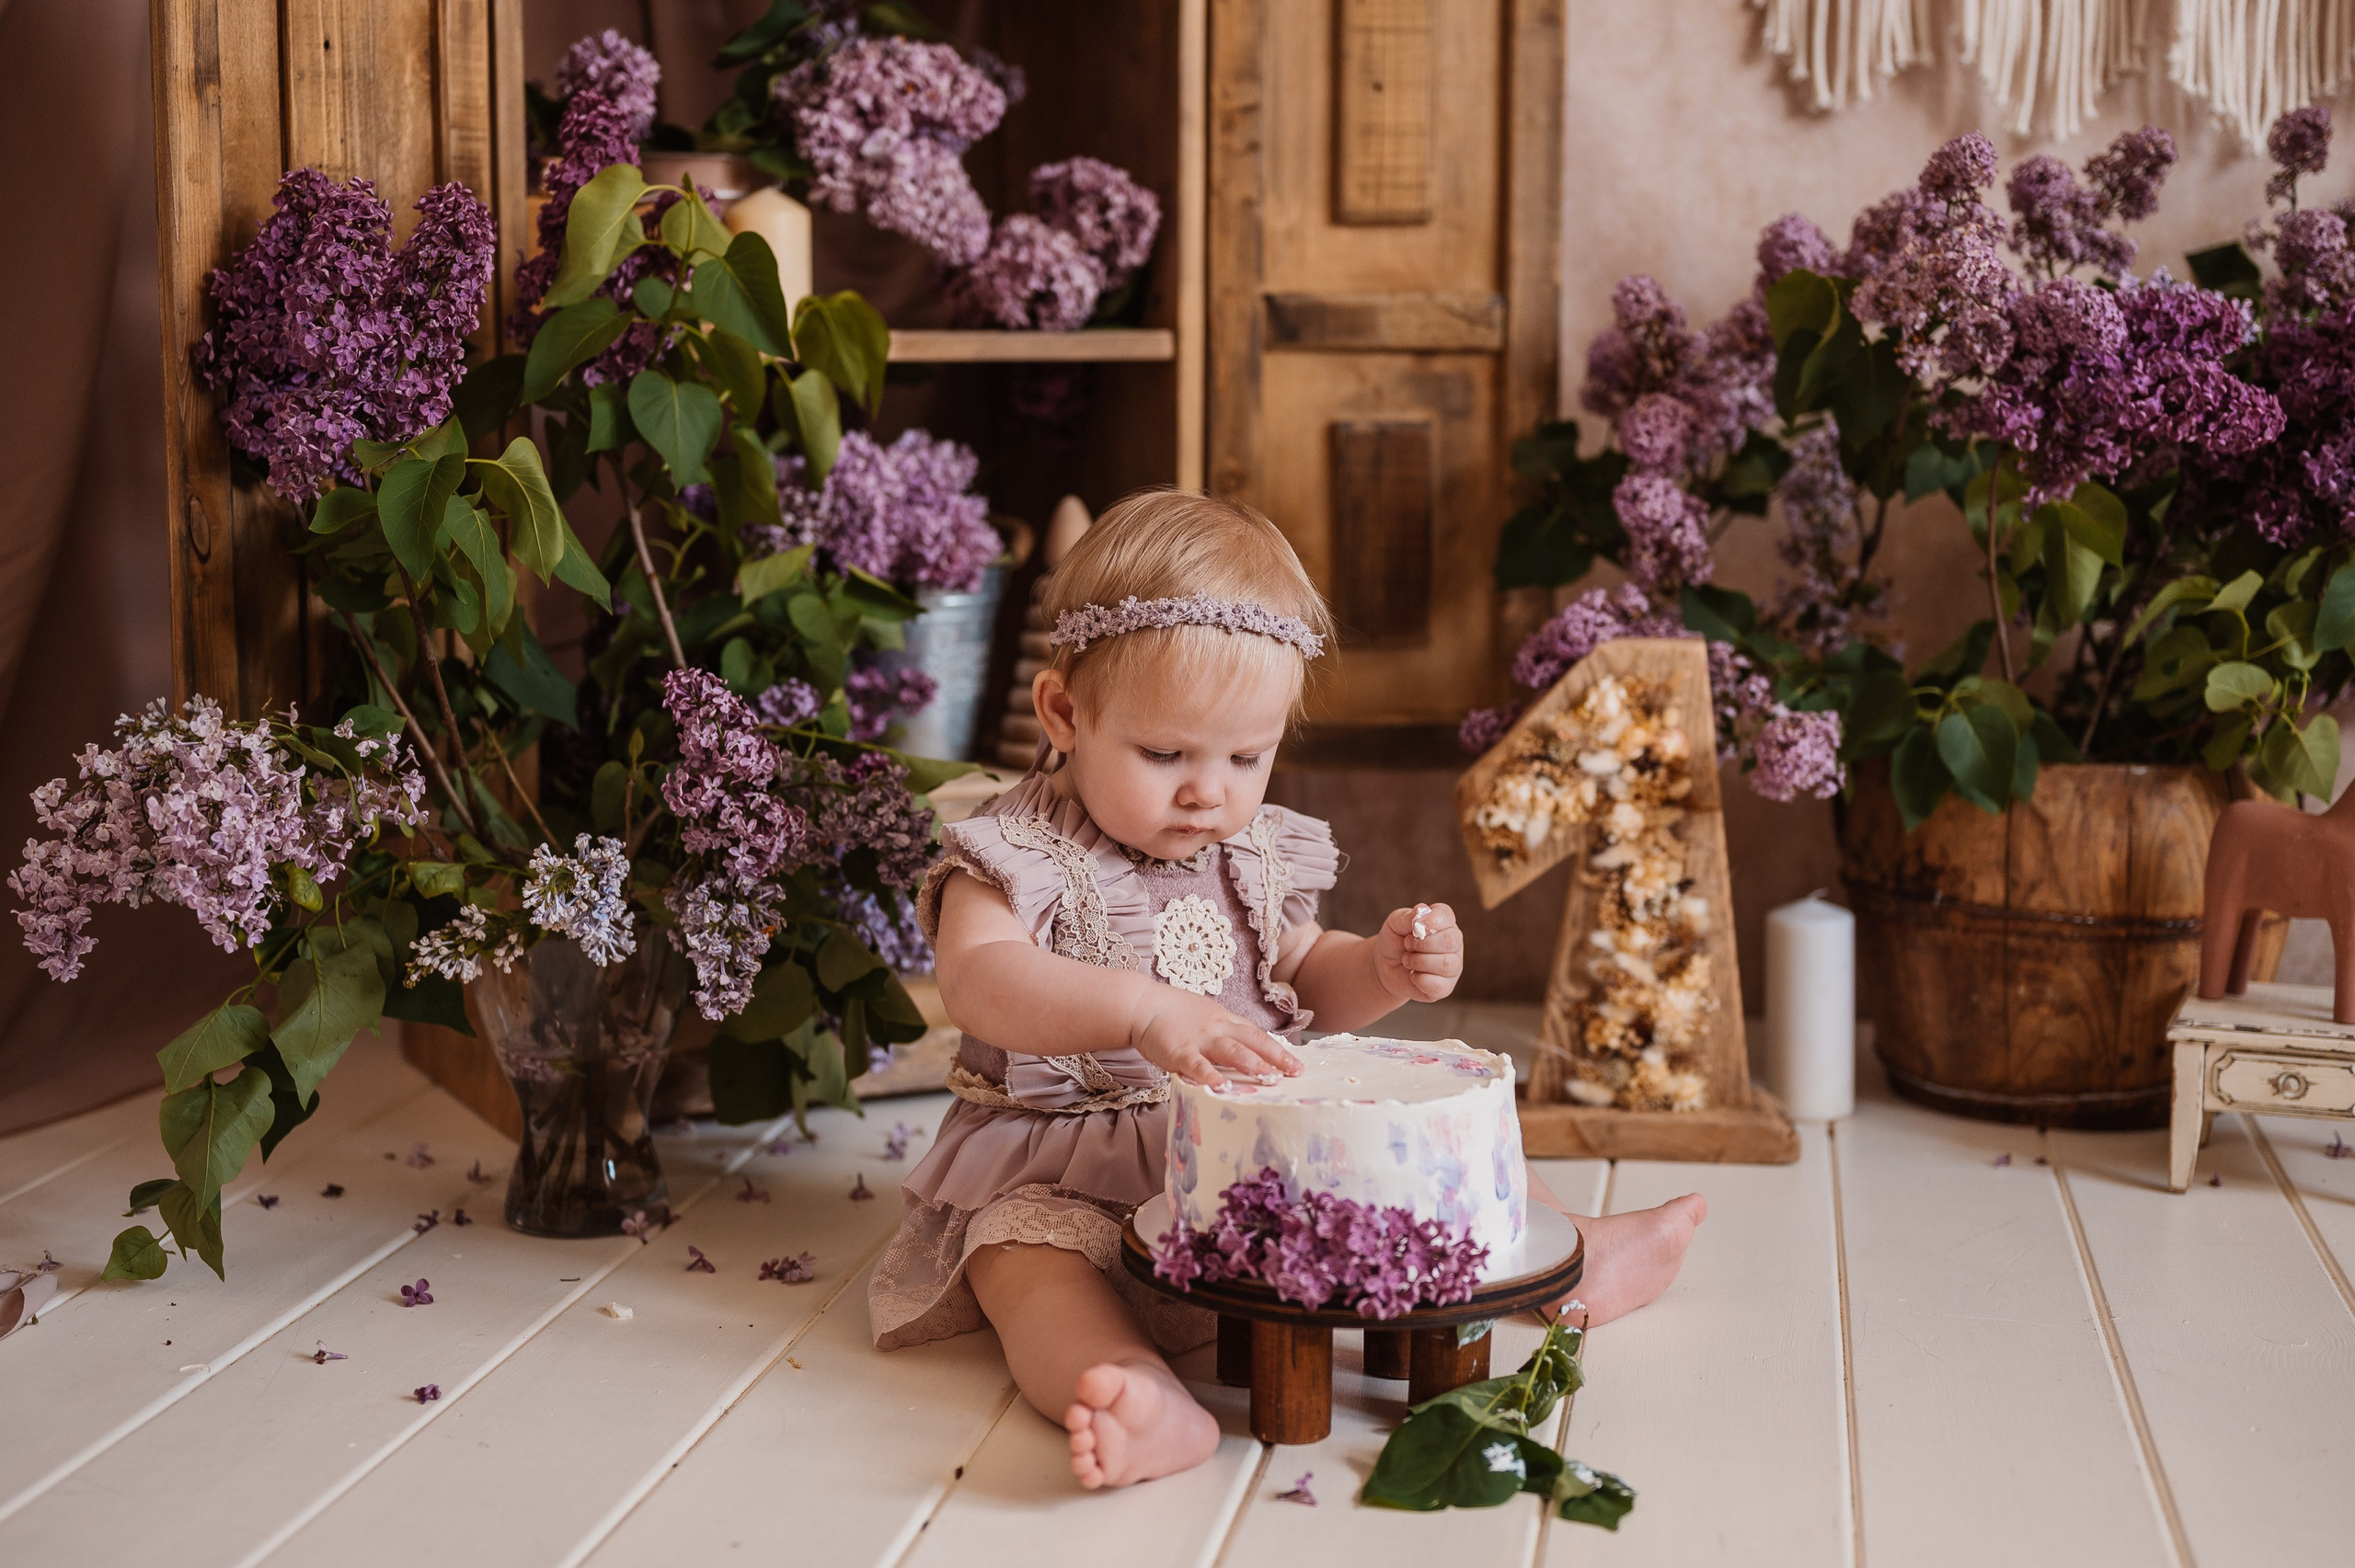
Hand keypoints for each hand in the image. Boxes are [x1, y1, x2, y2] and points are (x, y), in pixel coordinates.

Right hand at [1129, 987, 1300, 1087]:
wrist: (1142, 1004)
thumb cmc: (1172, 1012)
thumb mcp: (1205, 1016)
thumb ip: (1223, 1031)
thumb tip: (1243, 1050)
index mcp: (1225, 1020)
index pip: (1256, 1035)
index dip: (1277, 1050)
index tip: (1295, 1064)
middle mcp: (1218, 1028)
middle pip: (1253, 1041)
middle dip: (1276, 1058)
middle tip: (1295, 1072)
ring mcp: (1200, 1039)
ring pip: (1232, 1051)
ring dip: (1252, 1064)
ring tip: (1270, 1078)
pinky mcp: (1180, 1051)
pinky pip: (1198, 1066)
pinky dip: (1211, 1077)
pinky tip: (1223, 1087)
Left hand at [1376, 902, 1461, 1002]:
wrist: (1385, 967)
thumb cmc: (1394, 942)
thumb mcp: (1394, 924)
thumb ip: (1406, 917)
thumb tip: (1421, 910)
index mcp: (1444, 923)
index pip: (1446, 916)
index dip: (1430, 920)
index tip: (1414, 926)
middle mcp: (1454, 943)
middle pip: (1450, 941)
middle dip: (1422, 944)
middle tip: (1407, 945)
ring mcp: (1453, 966)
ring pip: (1446, 964)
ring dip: (1418, 962)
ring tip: (1407, 960)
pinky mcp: (1446, 987)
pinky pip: (1438, 985)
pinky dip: (1419, 980)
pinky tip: (1413, 975)